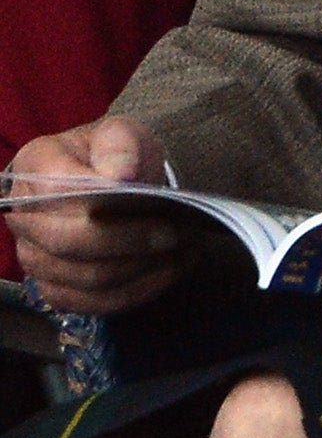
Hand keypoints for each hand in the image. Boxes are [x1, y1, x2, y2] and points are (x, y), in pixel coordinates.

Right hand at [5, 117, 194, 313]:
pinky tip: (167, 272)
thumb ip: (120, 145)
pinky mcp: (55, 287)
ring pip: (86, 277)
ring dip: (142, 269)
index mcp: (36, 167)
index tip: (155, 204)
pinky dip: (136, 291)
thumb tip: (121, 176)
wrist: (109, 183)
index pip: (58, 190)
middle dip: (132, 241)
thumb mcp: (121, 133)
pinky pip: (92, 303)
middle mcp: (24, 217)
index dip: (105, 199)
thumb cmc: (113, 156)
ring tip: (181, 252)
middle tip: (177, 234)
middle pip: (71, 241)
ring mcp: (34, 256)